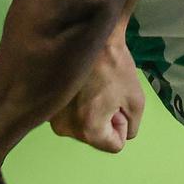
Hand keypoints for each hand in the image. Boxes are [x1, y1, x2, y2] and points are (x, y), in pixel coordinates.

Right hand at [49, 28, 144, 152]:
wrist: (90, 38)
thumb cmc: (115, 67)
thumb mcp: (136, 100)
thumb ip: (132, 127)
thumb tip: (120, 134)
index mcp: (88, 129)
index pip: (114, 144)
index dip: (121, 123)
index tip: (117, 102)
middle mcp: (65, 129)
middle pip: (96, 137)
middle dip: (105, 119)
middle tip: (105, 92)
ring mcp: (52, 119)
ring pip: (83, 127)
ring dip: (91, 112)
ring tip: (93, 87)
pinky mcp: (47, 107)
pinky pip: (70, 116)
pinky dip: (78, 106)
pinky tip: (82, 86)